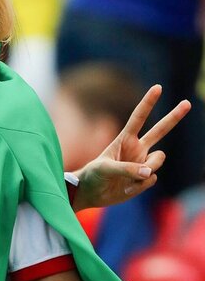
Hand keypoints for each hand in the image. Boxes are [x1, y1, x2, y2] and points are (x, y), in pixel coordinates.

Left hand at [73, 85, 190, 210]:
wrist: (91, 193)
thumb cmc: (93, 175)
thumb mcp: (105, 169)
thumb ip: (126, 169)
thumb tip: (149, 173)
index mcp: (125, 139)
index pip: (139, 117)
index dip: (148, 102)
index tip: (158, 87)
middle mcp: (137, 148)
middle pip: (160, 130)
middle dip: (174, 117)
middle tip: (187, 103)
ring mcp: (143, 163)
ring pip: (157, 161)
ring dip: (147, 169)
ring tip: (129, 179)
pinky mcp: (145, 179)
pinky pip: (151, 179)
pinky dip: (139, 185)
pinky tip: (126, 188)